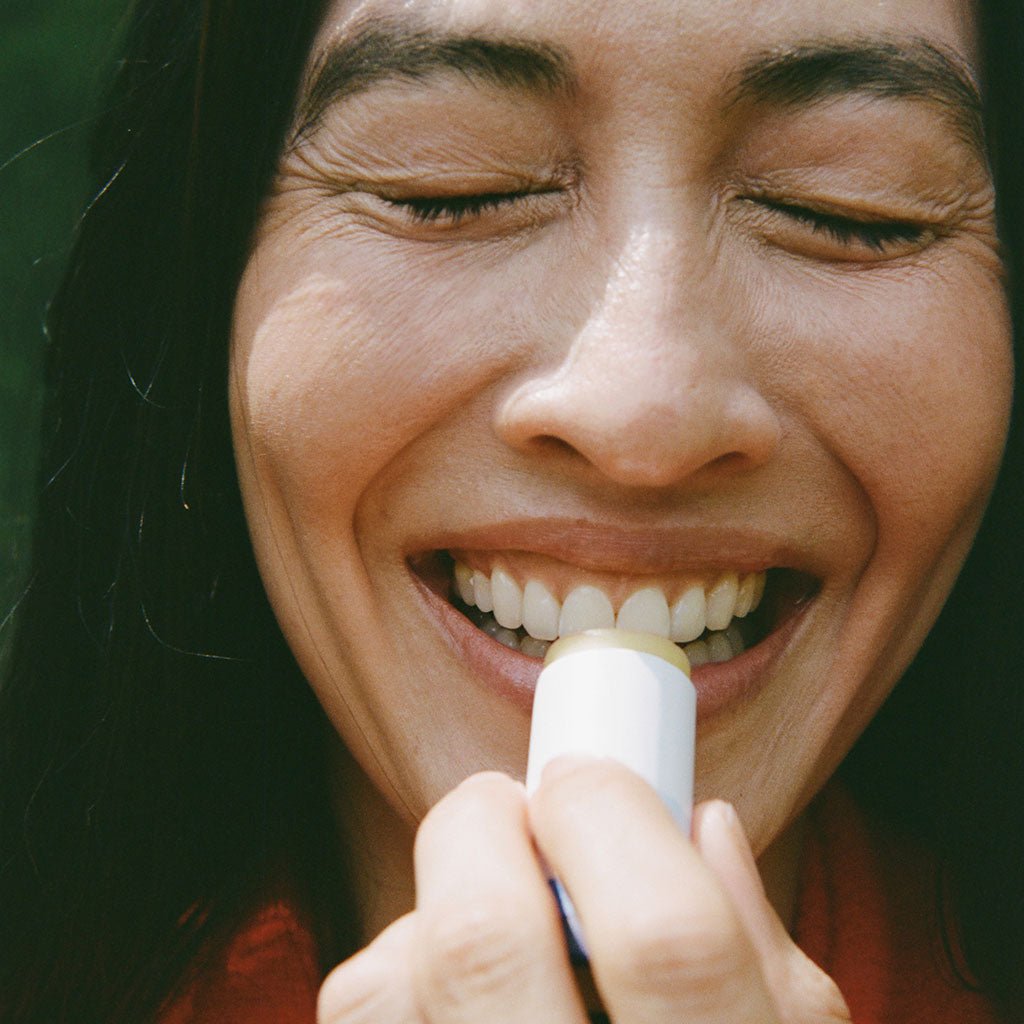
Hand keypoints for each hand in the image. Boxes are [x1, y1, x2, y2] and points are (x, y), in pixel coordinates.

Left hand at [317, 758, 850, 1022]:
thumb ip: (757, 958)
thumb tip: (707, 824)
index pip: (665, 935)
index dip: (614, 815)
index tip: (591, 777)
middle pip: (481, 943)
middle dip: (482, 829)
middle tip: (513, 814)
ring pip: (380, 991)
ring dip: (427, 923)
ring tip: (492, 936)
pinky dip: (396, 996)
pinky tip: (456, 1014)